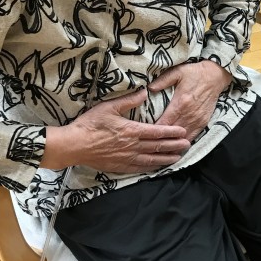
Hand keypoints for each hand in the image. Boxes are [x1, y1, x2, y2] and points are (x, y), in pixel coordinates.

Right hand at [42, 90, 190, 173]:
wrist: (73, 145)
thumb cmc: (90, 125)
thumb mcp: (109, 107)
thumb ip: (129, 100)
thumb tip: (145, 91)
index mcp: (132, 130)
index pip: (157, 132)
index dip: (172, 132)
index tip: (183, 132)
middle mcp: (133, 146)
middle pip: (158, 147)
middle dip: (174, 146)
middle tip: (187, 145)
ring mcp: (127, 158)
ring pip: (152, 160)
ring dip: (166, 158)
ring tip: (178, 157)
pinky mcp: (120, 167)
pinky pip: (140, 168)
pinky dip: (151, 167)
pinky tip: (157, 167)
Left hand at [149, 61, 231, 142]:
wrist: (215, 76)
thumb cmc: (194, 73)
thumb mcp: (177, 72)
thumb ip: (162, 80)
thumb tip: (148, 88)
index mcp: (180, 103)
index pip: (164, 123)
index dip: (154, 131)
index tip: (145, 135)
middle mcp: (189, 114)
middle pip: (172, 133)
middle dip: (161, 141)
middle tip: (150, 147)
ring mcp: (197, 120)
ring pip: (183, 138)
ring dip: (173, 145)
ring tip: (161, 152)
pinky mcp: (203, 122)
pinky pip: (193, 136)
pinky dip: (184, 143)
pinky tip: (176, 148)